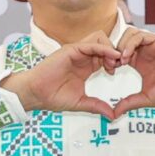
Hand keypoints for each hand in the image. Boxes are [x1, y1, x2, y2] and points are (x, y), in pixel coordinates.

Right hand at [0, 38, 121, 118]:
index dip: (114, 62)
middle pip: (105, 45)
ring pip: (100, 39)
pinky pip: (92, 44)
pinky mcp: (71, 49)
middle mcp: (82, 57)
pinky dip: (104, 48)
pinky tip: (112, 57)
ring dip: (110, 49)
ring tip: (114, 63)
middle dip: (114, 54)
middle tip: (118, 66)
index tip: (115, 73)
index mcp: (86, 67)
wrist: (36, 94)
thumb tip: (113, 116)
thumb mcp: (81, 102)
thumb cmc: (53, 97)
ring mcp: (77, 52)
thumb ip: (97, 106)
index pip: (105, 57)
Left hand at [108, 30, 154, 115]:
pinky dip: (130, 44)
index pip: (119, 53)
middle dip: (113, 51)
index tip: (109, 71)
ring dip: (121, 46)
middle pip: (121, 41)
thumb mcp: (145, 98)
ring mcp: (151, 45)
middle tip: (111, 65)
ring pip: (129, 35)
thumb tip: (114, 114)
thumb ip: (129, 103)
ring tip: (120, 62)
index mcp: (139, 62)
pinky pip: (139, 36)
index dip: (111, 59)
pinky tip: (127, 57)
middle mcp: (144, 51)